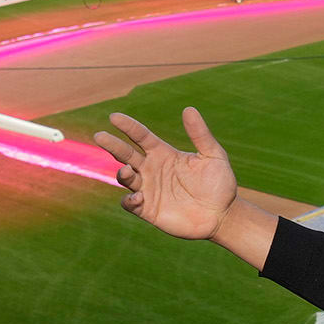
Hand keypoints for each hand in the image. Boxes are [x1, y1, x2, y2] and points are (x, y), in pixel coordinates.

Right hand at [93, 108, 237, 239]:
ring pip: (125, 178)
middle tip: (100, 136)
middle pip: (125, 154)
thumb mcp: (213, 155)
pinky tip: (138, 197)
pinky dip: (129, 200)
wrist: (223, 214)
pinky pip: (130, 204)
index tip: (114, 117)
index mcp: (164, 154)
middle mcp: (152, 169)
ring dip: (122, 173)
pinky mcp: (148, 210)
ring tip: (127, 170)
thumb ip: (200, 134)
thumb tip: (189, 109)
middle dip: (112, 145)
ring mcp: (149, 189)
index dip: (128, 127)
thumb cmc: (219, 183)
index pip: (141, 136)